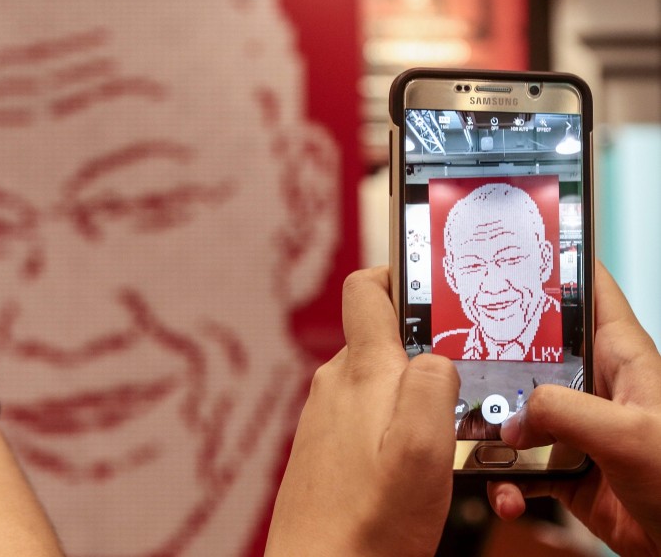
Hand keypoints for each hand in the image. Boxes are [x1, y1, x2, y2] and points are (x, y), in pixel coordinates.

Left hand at [265, 267, 459, 556]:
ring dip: (417, 399)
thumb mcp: (424, 449)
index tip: (437, 285)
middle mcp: (336, 384)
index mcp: (362, 371)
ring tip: (448, 438)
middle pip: (387, 339)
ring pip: (382, 383)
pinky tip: (416, 465)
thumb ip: (434, 384)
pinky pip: (369, 418)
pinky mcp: (327, 445)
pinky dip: (398, 428)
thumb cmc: (369, 522)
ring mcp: (327, 415)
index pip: (367, 287)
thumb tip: (437, 353)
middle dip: (428, 353)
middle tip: (469, 386)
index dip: (400, 273)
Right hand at [488, 263, 660, 555]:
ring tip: (481, 450)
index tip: (510, 249)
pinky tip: (507, 495)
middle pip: (533, 351)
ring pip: (517, 413)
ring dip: (491, 435)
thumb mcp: (630, 434)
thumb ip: (564, 411)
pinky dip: (505, 482)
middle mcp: (596, 386)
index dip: (555, 263)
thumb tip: (513, 417)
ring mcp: (579, 428)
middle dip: (493, 359)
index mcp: (621, 358)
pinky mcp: (568, 467)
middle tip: (457, 358)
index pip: (589, 290)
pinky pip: (521, 467)